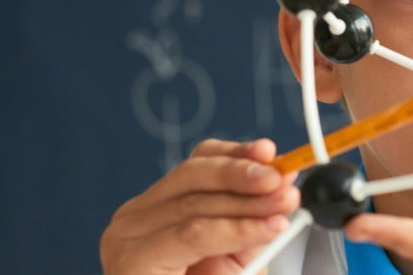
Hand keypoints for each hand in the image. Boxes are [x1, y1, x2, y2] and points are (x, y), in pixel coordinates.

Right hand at [100, 138, 299, 274]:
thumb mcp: (237, 253)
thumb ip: (254, 219)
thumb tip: (284, 183)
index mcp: (160, 208)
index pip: (197, 164)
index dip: (234, 153)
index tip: (270, 152)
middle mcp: (136, 216)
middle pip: (194, 175)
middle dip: (245, 175)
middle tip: (284, 181)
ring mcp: (127, 237)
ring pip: (197, 203)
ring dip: (250, 203)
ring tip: (285, 204)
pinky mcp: (131, 259)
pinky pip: (193, 233)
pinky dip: (236, 229)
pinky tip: (268, 228)